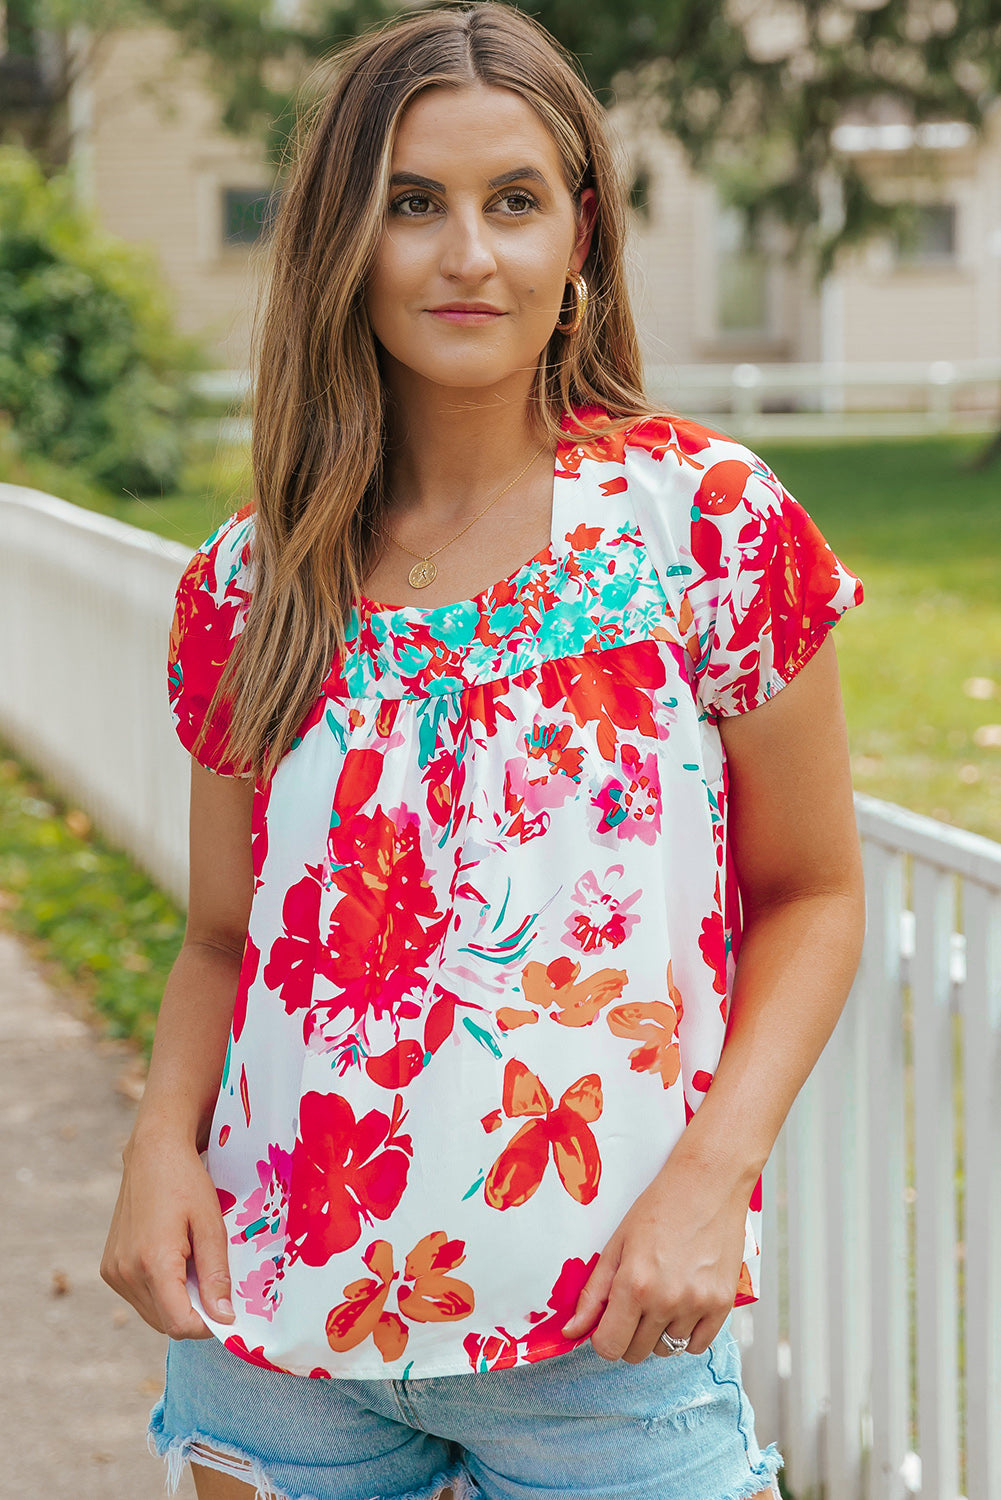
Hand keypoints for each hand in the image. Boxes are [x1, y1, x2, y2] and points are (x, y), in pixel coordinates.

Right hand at [101, 1132, 235, 1339]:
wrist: (152, 1153)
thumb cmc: (186, 1182)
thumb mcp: (211, 1224)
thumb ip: (216, 1274)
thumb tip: (224, 1318)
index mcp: (153, 1262)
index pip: (179, 1324)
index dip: (207, 1326)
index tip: (227, 1310)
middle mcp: (126, 1272)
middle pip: (166, 1323)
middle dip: (194, 1314)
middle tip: (214, 1281)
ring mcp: (113, 1271)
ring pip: (152, 1314)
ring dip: (177, 1304)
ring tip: (194, 1265)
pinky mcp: (109, 1268)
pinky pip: (140, 1298)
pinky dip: (161, 1292)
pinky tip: (174, 1262)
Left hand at [559, 1144, 749, 1362]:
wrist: (709, 1183)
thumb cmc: (661, 1206)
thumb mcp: (617, 1243)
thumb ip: (594, 1292)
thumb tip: (571, 1332)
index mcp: (634, 1284)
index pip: (609, 1347)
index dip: (603, 1337)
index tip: (608, 1321)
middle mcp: (666, 1300)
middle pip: (636, 1352)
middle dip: (629, 1334)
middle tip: (636, 1303)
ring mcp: (697, 1305)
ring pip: (668, 1350)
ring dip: (659, 1333)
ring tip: (662, 1297)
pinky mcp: (723, 1305)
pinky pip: (698, 1345)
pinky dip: (687, 1333)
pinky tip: (683, 1305)